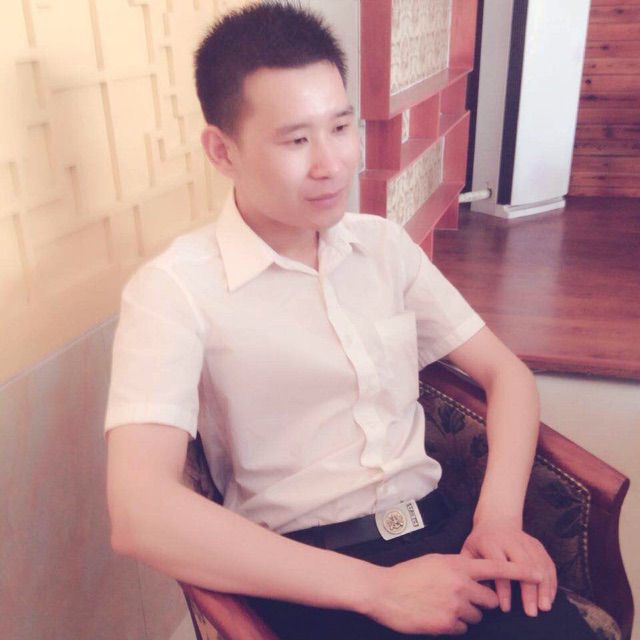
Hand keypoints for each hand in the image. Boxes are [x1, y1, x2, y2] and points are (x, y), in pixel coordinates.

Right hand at [362, 553, 541, 635]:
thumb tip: (473, 576)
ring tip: (443, 606)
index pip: (495, 568)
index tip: (537, 573)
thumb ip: (457, 567)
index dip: (519, 571)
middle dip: (483, 603)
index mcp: (458, 565)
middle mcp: (460, 584)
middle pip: (491, 600)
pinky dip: (453, 625)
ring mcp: (455, 605)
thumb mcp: (434, 561)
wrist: (383, 591)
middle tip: (464, 599)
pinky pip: (463, 628)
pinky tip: (436, 616)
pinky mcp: (447, 624)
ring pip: (478, 617)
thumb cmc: (407, 574)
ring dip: (467, 615)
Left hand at [461, 521, 556, 616]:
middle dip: (528, 590)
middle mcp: (509, 540)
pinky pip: (547, 562)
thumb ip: (470, 570)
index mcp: (489, 542)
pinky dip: (551, 581)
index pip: (498, 566)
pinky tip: (549, 597)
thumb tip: (475, 592)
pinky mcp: (537, 544)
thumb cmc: (480, 542)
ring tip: (543, 607)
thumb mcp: (469, 551)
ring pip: (538, 564)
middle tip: (531, 612)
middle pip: (522, 565)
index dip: (503, 589)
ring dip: (543, 587)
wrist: (495, 520)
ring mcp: (525, 541)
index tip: (506, 608)